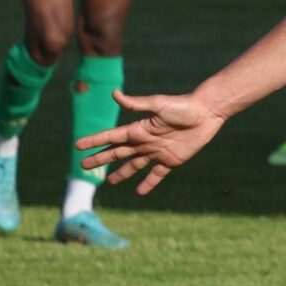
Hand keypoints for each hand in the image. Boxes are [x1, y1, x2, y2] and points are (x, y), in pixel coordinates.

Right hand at [76, 90, 224, 194]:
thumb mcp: (158, 104)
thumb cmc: (183, 106)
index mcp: (138, 128)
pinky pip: (157, 174)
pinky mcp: (172, 160)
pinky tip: (139, 192)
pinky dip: (148, 183)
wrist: (207, 113)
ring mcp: (157, 152)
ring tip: (109, 182)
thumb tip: (114, 93)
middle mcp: (145, 141)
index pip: (111, 137)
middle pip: (118, 153)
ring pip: (134, 165)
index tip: (78, 146)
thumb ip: (136, 103)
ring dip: (121, 173)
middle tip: (84, 166)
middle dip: (100, 159)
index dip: (94, 141)